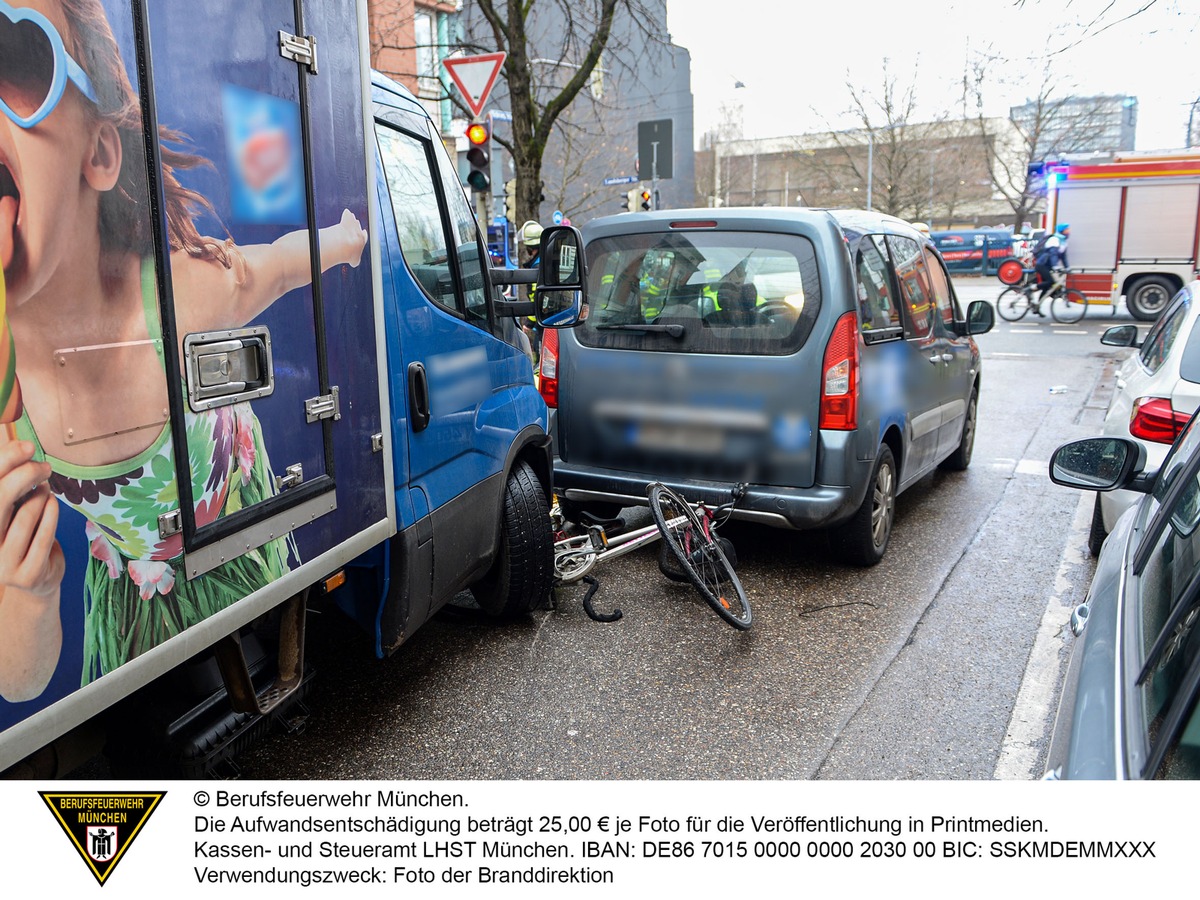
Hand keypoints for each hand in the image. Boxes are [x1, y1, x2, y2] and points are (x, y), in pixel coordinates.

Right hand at [0, 440, 63, 600]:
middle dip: (24, 476)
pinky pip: (42, 537)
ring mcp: (1, 563)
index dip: (5, 462)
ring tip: (46, 489)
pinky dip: (51, 516)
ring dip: (40, 498)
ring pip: (23, 518)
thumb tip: (22, 448)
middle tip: (44, 466)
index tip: (27, 446)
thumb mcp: (11, 509)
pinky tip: (54, 504)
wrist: (35, 580)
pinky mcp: (23, 575)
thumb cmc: (22, 535)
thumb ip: (11, 486)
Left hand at [330, 208, 366, 267]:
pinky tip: (347, 212)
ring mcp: (354, 225)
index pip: (365, 236)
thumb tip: (354, 264)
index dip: (363, 235)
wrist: (344, 244)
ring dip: (353, 221)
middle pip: (360, 229)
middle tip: (355, 228)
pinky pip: (348, 214)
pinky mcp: (348, 219)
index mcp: (363, 241)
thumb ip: (355, 261)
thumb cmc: (350, 252)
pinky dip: (347, 214)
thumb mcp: (354, 260)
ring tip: (352, 220)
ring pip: (355, 221)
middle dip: (357, 228)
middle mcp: (360, 232)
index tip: (362, 234)